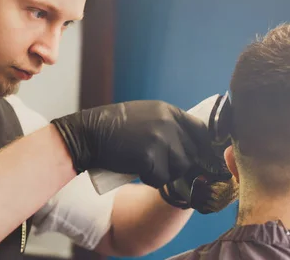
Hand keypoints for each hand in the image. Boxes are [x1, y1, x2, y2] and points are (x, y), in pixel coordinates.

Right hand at [51, 101, 209, 187]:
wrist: (88, 134)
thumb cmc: (113, 128)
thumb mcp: (145, 116)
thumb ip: (167, 125)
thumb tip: (191, 147)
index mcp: (168, 111)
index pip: (202, 131)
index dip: (200, 147)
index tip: (192, 157)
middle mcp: (168, 122)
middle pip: (192, 153)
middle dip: (177, 163)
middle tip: (157, 163)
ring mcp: (159, 139)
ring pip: (180, 168)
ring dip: (164, 172)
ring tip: (145, 165)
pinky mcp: (149, 157)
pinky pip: (161, 179)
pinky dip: (149, 179)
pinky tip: (135, 170)